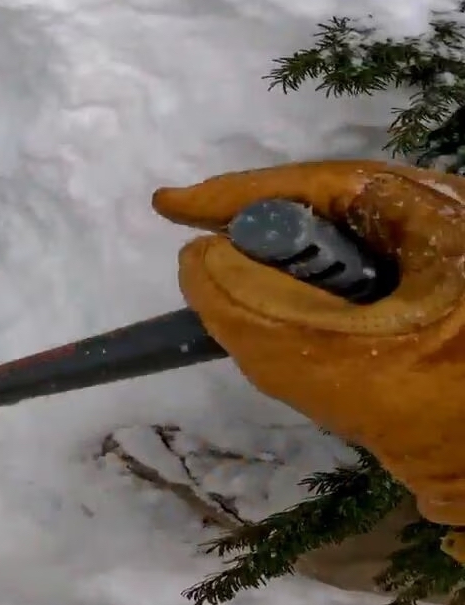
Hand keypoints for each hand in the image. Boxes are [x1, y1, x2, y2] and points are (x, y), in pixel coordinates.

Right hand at [152, 160, 464, 530]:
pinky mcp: (441, 297)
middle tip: (197, 246)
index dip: (236, 194)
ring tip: (236, 284)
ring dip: (288, 272)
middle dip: (262, 234)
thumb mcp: (341, 366)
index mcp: (439, 218)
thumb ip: (259, 310)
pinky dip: (316, 298)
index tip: (168, 206)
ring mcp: (447, 259)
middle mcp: (445, 224)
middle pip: (330, 211)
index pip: (320, 185)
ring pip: (341, 246)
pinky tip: (293, 320)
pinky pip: (359, 278)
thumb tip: (197, 257)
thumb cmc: (446, 419)